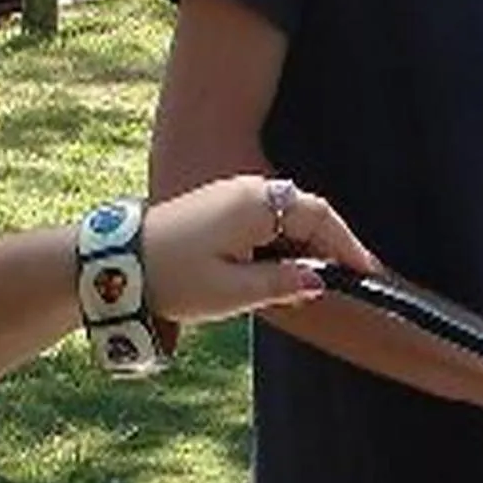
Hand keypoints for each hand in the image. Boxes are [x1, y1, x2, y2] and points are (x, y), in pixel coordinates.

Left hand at [142, 173, 376, 328]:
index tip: (366, 274)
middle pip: (307, 211)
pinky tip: (283, 267)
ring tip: (318, 279)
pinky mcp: (219, 205)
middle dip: (331, 244)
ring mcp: (232, 194)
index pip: (320, 218)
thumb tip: (319, 281)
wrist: (117, 263)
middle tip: (348, 279)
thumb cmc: (173, 277)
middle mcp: (248, 190)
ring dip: (306, 242)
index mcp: (256, 206)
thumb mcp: (232, 292)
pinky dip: (284, 239)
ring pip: (287, 213)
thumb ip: (281, 284)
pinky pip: (266, 216)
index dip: (348, 246)